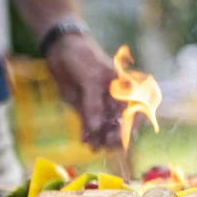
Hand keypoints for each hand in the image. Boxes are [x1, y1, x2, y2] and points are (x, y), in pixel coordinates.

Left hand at [46, 34, 123, 149]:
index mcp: (125, 88)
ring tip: (93, 147)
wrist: (61, 49)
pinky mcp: (86, 108)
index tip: (121, 138)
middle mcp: (116, 98)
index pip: (135, 112)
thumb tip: (96, 128)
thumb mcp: (89, 79)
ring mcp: (101, 104)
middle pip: (122, 122)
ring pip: (106, 126)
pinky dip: (89, 133)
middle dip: (115, 136)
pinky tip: (85, 141)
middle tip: (105, 145)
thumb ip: (93, 105)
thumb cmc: (83, 58)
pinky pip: (90, 124)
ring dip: (101, 138)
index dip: (131, 126)